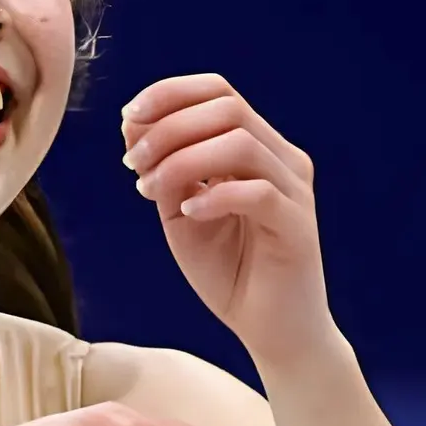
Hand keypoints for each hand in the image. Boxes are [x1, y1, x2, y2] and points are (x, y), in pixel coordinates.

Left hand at [121, 74, 332, 367]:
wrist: (272, 332)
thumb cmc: (231, 274)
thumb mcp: (181, 215)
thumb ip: (163, 170)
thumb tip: (132, 124)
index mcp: (256, 149)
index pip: (218, 93)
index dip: (170, 94)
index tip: (127, 120)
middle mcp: (281, 160)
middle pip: (228, 108)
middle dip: (169, 128)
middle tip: (133, 164)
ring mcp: (294, 191)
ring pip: (241, 143)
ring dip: (184, 160)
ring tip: (151, 190)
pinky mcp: (298, 226)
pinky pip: (258, 192)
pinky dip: (215, 196)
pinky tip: (189, 213)